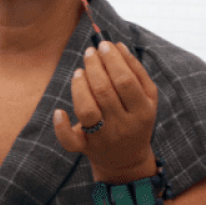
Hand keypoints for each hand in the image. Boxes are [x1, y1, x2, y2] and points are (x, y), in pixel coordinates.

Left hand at [53, 41, 158, 181]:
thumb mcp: (147, 98)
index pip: (125, 81)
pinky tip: (59, 111)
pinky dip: (61, 126)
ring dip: (79, 86)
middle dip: (94, 66)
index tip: (103, 45)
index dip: (112, 60)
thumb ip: (136, 71)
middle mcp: (123, 127)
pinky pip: (70, 141)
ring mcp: (103, 139)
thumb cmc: (135, 119)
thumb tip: (118, 46)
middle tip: (89, 52)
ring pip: (86, 110)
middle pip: (104, 92)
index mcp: (143, 113)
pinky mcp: (85, 148)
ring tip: (80, 71)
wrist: (127, 160)